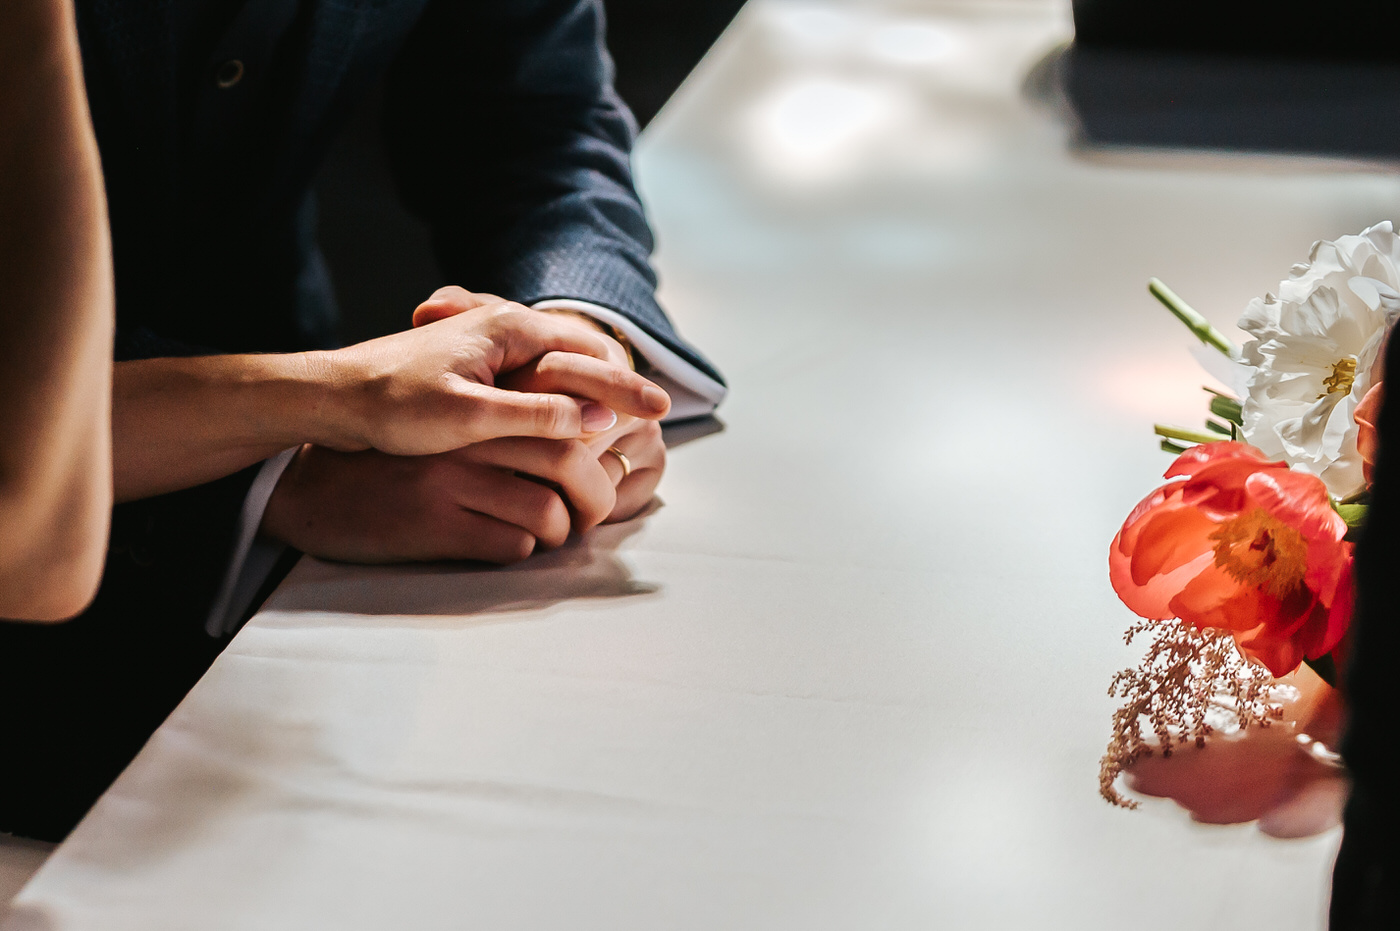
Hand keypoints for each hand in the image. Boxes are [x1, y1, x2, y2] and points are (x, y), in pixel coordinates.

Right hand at [263, 436, 618, 563]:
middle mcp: (470, 438)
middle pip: (570, 463)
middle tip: (593, 516)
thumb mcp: (447, 423)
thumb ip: (504, 420)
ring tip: (549, 534)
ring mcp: (452, 482)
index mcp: (478, 405)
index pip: (566, 415)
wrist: (311, 486)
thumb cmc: (393, 456)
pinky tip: (504, 544)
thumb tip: (587, 435)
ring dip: (559, 532)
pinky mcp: (434, 525)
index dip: (601, 445)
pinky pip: (511, 546)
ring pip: (547, 513)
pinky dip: (521, 550)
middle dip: (598, 498)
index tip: (612, 468)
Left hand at [417, 287, 668, 522]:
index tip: (662, 410)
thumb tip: (597, 417)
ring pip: (560, 362)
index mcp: (511, 329)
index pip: (590, 352)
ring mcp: (490, 344)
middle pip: (582, 351)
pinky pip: (536, 375)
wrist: (332, 394)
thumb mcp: (470, 415)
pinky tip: (571, 422)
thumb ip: (538, 415)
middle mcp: (505, 327)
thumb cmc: (393, 404)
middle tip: (659, 413)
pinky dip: (563, 393)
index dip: (628, 385)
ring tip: (628, 419)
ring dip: (594, 388)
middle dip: (621, 382)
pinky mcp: (476, 366)